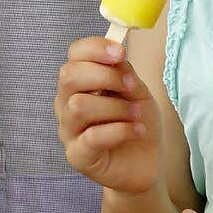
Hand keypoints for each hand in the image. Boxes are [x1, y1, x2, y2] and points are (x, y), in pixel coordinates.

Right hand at [54, 37, 162, 194]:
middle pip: (69, 76)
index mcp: (80, 83)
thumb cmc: (137, 123)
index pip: (74, 54)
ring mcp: (68, 131)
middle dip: (105, 76)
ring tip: (136, 115)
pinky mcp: (77, 156)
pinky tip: (137, 131)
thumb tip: (116, 53)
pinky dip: (121, 130)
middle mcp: (66, 103)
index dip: (95, 48)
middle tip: (131, 87)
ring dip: (115, 107)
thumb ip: (124, 72)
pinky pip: (92, 136)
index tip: (120, 53)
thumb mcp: (137, 92)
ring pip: (78, 106)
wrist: (146, 163)